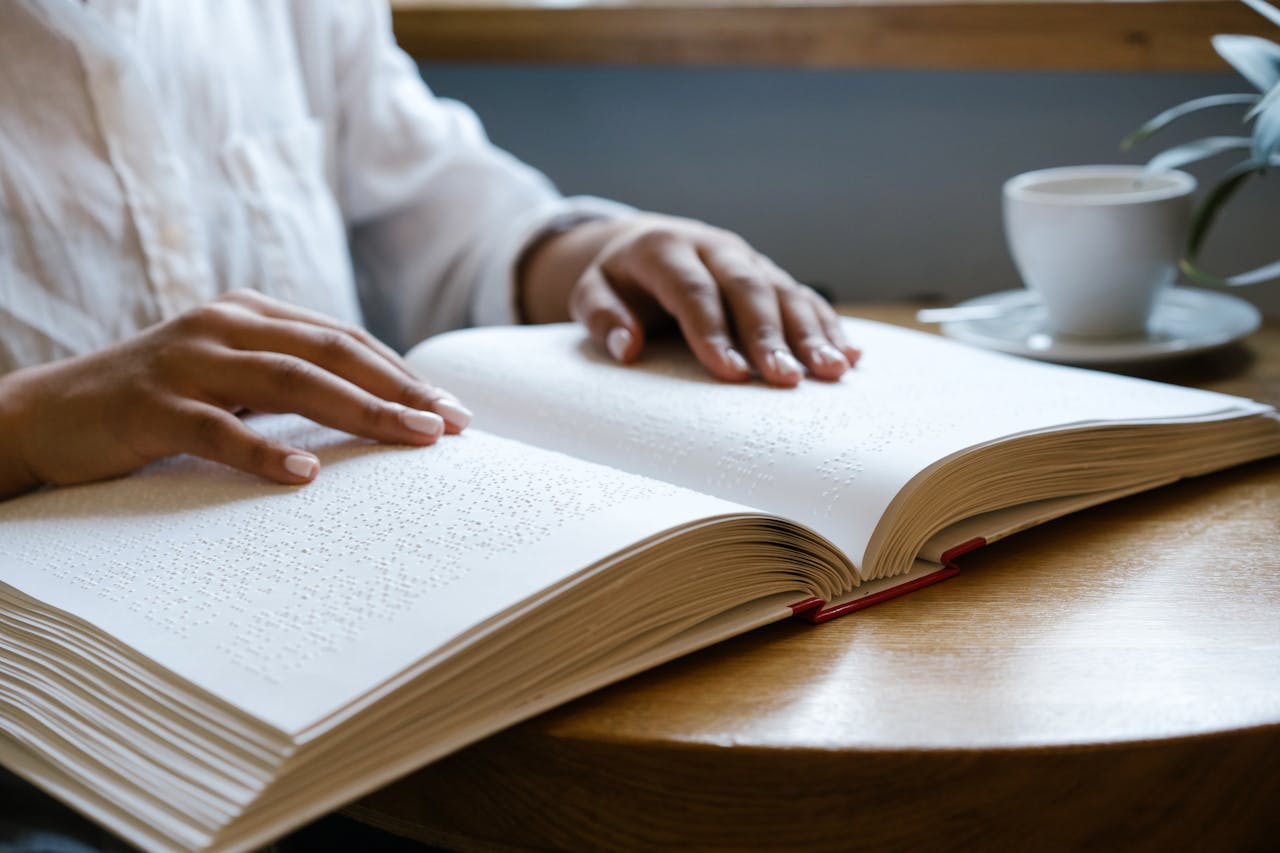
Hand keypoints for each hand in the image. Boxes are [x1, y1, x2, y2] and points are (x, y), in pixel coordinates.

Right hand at [0, 290, 470, 496]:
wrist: (50, 413)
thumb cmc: (159, 402)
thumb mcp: (230, 377)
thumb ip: (291, 379)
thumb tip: (378, 411)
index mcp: (251, 313)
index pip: (345, 339)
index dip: (403, 372)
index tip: (454, 410)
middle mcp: (224, 324)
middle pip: (331, 353)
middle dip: (399, 389)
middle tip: (452, 425)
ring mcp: (185, 361)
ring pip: (289, 380)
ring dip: (359, 411)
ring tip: (411, 438)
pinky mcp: (150, 406)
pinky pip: (216, 428)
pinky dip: (263, 450)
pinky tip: (305, 474)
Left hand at [520, 214, 859, 386]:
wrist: (645, 243)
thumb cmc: (619, 281)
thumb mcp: (592, 293)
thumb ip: (602, 317)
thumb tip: (628, 347)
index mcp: (667, 249)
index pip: (693, 290)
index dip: (712, 331)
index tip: (729, 372)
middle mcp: (715, 249)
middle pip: (747, 290)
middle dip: (770, 336)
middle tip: (786, 380)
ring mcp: (748, 259)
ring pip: (784, 292)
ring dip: (810, 333)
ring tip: (831, 371)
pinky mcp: (770, 274)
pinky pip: (804, 298)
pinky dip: (827, 326)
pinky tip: (849, 355)